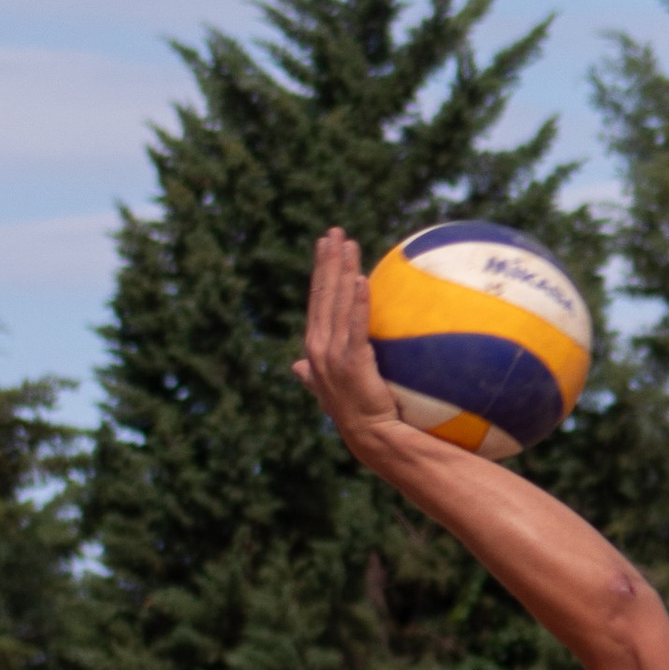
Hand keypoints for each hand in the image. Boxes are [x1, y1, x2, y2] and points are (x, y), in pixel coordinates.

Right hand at [291, 227, 404, 455]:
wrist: (372, 437)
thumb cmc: (359, 413)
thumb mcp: (333, 389)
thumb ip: (314, 374)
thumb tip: (296, 367)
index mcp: (315, 347)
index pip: (317, 299)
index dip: (320, 270)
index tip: (325, 244)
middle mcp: (318, 346)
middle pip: (322, 294)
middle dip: (327, 260)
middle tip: (335, 232)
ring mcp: (332, 354)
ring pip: (336, 302)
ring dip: (341, 270)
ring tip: (348, 243)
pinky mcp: (351, 362)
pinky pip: (355, 325)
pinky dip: (357, 302)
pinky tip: (361, 279)